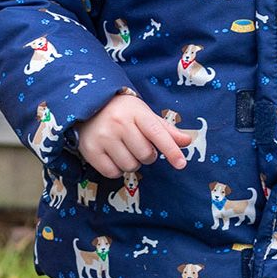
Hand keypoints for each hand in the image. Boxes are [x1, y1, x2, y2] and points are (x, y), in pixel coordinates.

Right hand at [77, 93, 194, 178]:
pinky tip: (113, 156)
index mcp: (136, 112)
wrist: (89, 105)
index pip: (157, 133)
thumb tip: (187, 141)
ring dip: (132, 163)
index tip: (181, 164)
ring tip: (125, 149)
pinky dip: (117, 169)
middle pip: (145, 155)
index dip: (170, 150)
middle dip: (147, 155)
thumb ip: (166, 130)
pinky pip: (112, 173)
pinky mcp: (90, 150)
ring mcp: (103, 137)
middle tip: (138, 145)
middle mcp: (119, 123)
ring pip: (130, 166)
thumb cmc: (123, 112)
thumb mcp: (144, 115)